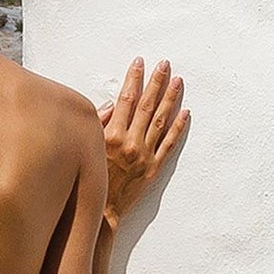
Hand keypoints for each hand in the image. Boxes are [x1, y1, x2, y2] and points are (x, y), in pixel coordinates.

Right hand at [100, 59, 188, 221]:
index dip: (134, 79)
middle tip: (165, 65)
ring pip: (161, 121)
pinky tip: (185, 113)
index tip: (139, 63)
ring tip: (178, 82)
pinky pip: (168, 144)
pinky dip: (177, 128)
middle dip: (156, 82)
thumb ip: (98, 124)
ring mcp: (144, 155)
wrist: (101, 211)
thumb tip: (111, 105)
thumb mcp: (88, 148)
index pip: (126, 99)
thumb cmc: (90, 179)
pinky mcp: (153, 168)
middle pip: (147, 106)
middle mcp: (130, 143)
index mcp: (112, 136)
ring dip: (170, 99)